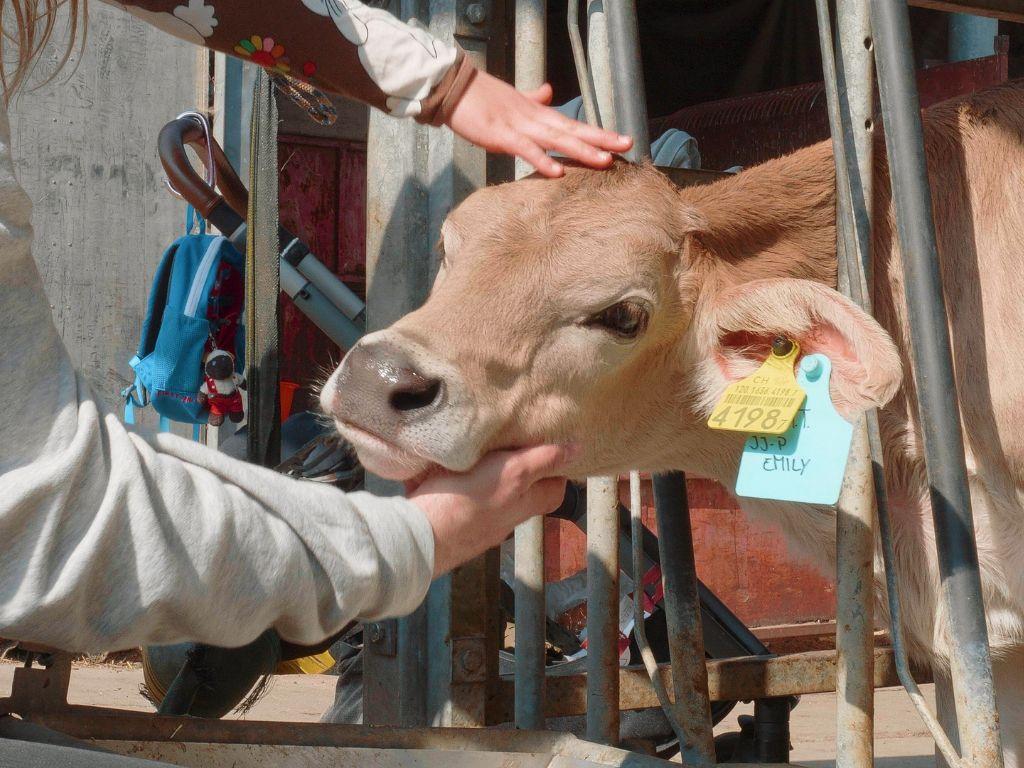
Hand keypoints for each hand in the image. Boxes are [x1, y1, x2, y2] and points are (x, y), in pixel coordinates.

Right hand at [408, 444, 576, 576]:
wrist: (421, 537)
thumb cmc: (469, 502)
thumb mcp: (512, 473)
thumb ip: (543, 460)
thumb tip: (578, 448)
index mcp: (525, 506)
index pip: (555, 489)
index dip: (556, 467)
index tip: (548, 444)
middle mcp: (505, 520)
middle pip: (522, 491)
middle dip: (518, 467)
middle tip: (508, 439)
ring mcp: (477, 525)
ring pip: (489, 495)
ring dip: (484, 474)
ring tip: (474, 448)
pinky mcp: (450, 522)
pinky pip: (458, 500)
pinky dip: (453, 483)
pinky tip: (440, 468)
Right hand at [446, 73, 631, 177]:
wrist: (455, 88)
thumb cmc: (481, 97)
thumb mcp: (513, 98)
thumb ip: (533, 97)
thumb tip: (549, 90)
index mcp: (538, 113)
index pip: (574, 124)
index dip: (598, 132)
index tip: (622, 140)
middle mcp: (535, 119)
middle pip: (573, 130)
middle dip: (601, 139)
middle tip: (627, 145)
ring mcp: (520, 127)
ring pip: (556, 139)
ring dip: (581, 150)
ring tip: (605, 161)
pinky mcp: (502, 136)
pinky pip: (526, 150)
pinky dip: (543, 160)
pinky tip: (559, 171)